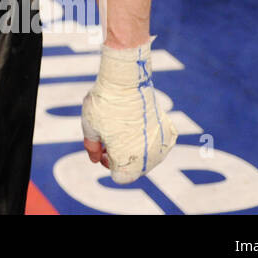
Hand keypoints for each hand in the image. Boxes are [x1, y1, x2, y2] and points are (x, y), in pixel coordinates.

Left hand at [81, 40, 176, 183]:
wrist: (126, 80)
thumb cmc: (104, 104)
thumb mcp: (89, 127)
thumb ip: (92, 147)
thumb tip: (95, 159)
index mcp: (128, 162)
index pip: (120, 177)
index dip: (107, 164)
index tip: (102, 148)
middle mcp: (149, 158)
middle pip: (134, 169)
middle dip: (120, 157)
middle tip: (109, 135)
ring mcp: (161, 144)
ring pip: (147, 157)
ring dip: (134, 148)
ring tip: (120, 127)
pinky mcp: (168, 130)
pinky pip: (158, 143)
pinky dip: (147, 138)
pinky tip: (136, 123)